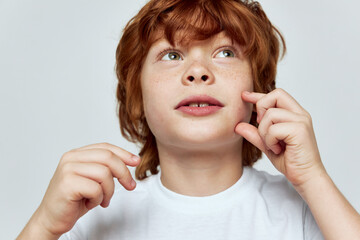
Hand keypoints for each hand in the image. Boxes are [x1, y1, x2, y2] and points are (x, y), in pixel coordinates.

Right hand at [20, 142, 139, 237]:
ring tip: (103, 200)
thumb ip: (106, 167)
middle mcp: (71, 158)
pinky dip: (98, 199)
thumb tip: (132, 160)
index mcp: (77, 154)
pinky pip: (96, 189)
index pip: (105, 147)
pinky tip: (90, 203)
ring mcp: (68, 169)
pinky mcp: (67, 184)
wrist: (51, 219)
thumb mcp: (93, 180)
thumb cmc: (73, 200)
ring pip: (104, 174)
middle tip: (130, 186)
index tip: (136, 162)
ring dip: (109, 191)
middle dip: (124, 172)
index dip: (123, 153)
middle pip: (108, 157)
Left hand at [235, 88, 326, 186]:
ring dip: (265, 131)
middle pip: (276, 95)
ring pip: (271, 114)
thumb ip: (254, 134)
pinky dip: (270, 140)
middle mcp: (300, 114)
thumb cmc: (290, 161)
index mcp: (295, 114)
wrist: (306, 177)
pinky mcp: (300, 130)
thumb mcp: (267, 145)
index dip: (259, 95)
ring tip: (273, 144)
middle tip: (263, 128)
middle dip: (262, 108)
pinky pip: (273, 129)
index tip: (244, 96)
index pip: (276, 95)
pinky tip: (277, 149)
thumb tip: (238, 125)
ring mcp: (301, 121)